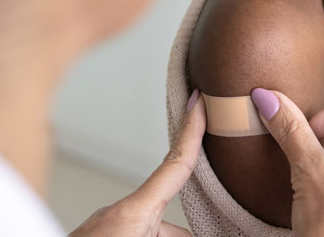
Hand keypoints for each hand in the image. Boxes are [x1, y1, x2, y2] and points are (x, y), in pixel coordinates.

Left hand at [69, 91, 205, 236]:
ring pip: (155, 235)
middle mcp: (121, 216)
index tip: (200, 100)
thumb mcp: (138, 234)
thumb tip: (198, 231)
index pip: (175, 164)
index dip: (192, 130)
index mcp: (134, 212)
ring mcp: (107, 230)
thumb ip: (174, 235)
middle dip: (192, 235)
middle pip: (174, 225)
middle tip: (216, 229)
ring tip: (188, 232)